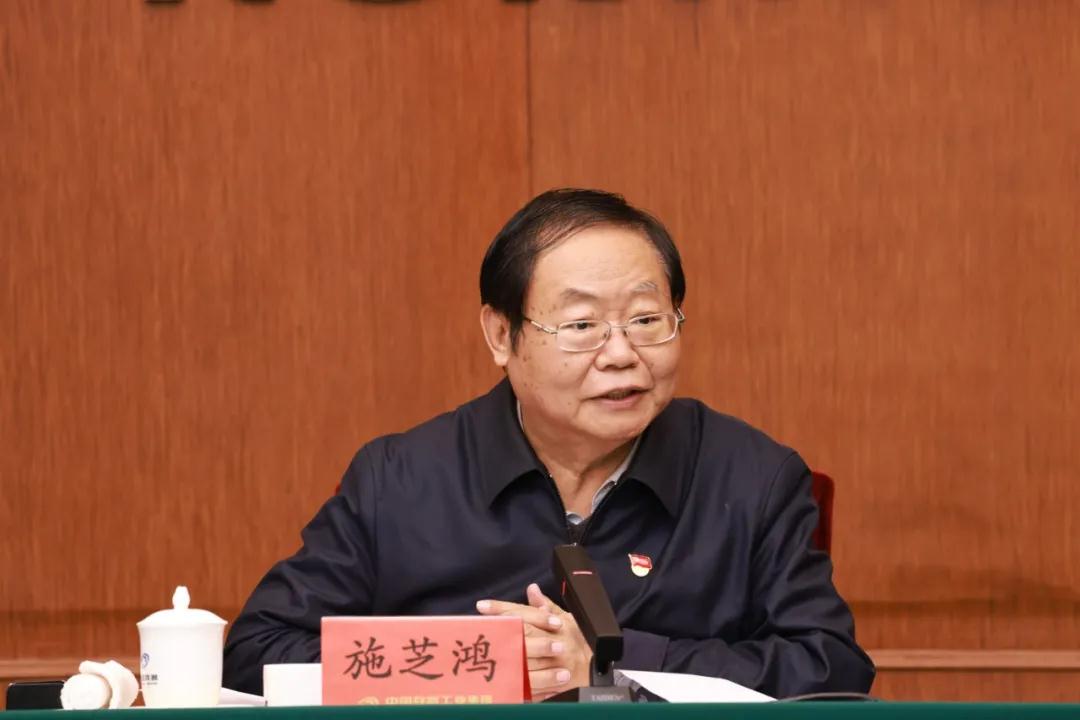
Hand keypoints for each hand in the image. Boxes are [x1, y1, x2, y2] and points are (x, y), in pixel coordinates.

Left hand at [476, 583, 592, 700]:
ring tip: (482, 652)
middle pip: (522, 635)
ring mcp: (552, 667)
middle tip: (477, 627)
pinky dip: (514, 683)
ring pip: (523, 660)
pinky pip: (530, 685)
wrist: (597, 669)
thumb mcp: (568, 620)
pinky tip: (497, 679)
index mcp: (557, 626)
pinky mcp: (550, 685)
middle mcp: (555, 645)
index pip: (526, 614)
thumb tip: (532, 589)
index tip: (482, 606)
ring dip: (502, 656)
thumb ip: (546, 606)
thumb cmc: (581, 641)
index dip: (503, 609)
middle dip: (499, 630)